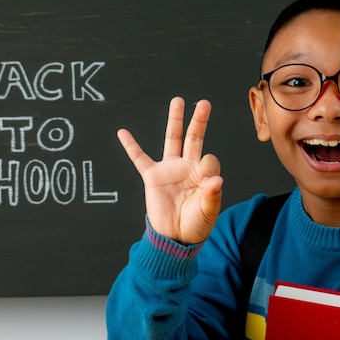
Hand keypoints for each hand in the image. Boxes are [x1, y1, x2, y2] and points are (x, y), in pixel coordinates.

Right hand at [117, 97, 222, 244]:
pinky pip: (139, 158)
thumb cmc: (195, 224)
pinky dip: (130, 145)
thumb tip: (216, 180)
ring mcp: (169, 169)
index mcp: (203, 174)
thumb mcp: (207, 212)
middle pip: (194, 138)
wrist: (174, 238)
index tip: (207, 181)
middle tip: (204, 103)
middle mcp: (187, 167)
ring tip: (177, 101)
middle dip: (199, 120)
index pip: (209, 160)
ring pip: (172, 139)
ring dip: (175, 121)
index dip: (208, 167)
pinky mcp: (152, 176)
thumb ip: (212, 195)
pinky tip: (123, 132)